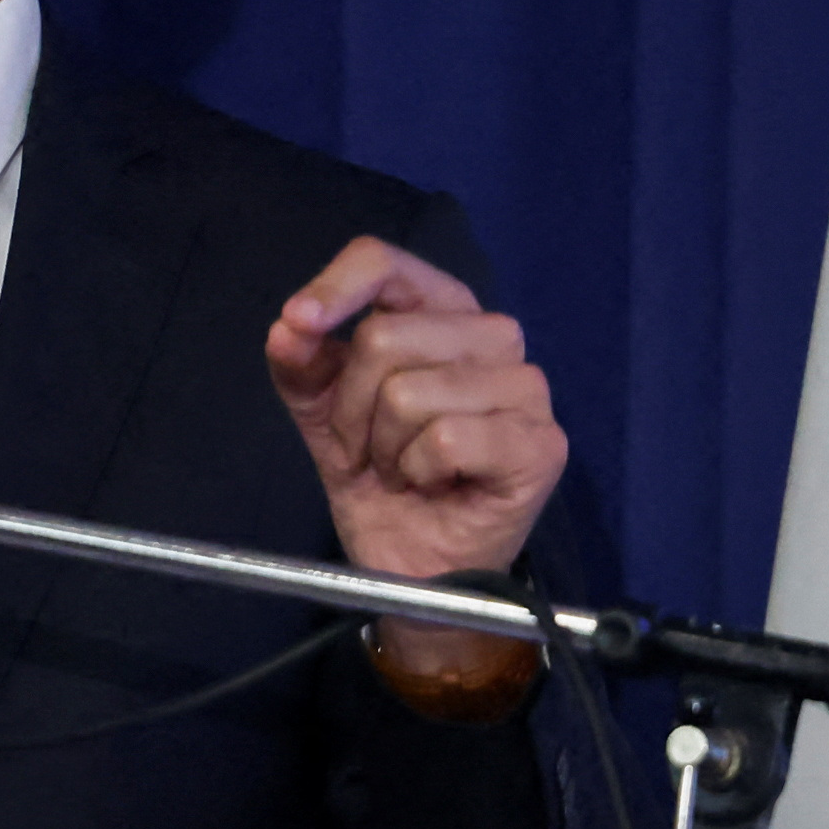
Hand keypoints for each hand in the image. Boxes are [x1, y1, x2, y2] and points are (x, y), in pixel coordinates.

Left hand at [264, 236, 565, 702]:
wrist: (412, 566)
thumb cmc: (382, 481)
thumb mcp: (324, 415)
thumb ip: (303, 365)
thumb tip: (288, 327)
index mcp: (443, 311)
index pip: (385, 262)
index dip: (333, 288)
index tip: (297, 324)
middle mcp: (493, 336)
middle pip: (385, 336)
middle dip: (351, 407)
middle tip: (367, 449)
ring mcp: (525, 388)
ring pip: (410, 391)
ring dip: (385, 447)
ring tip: (403, 470)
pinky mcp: (539, 444)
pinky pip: (445, 437)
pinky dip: (419, 470)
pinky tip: (434, 486)